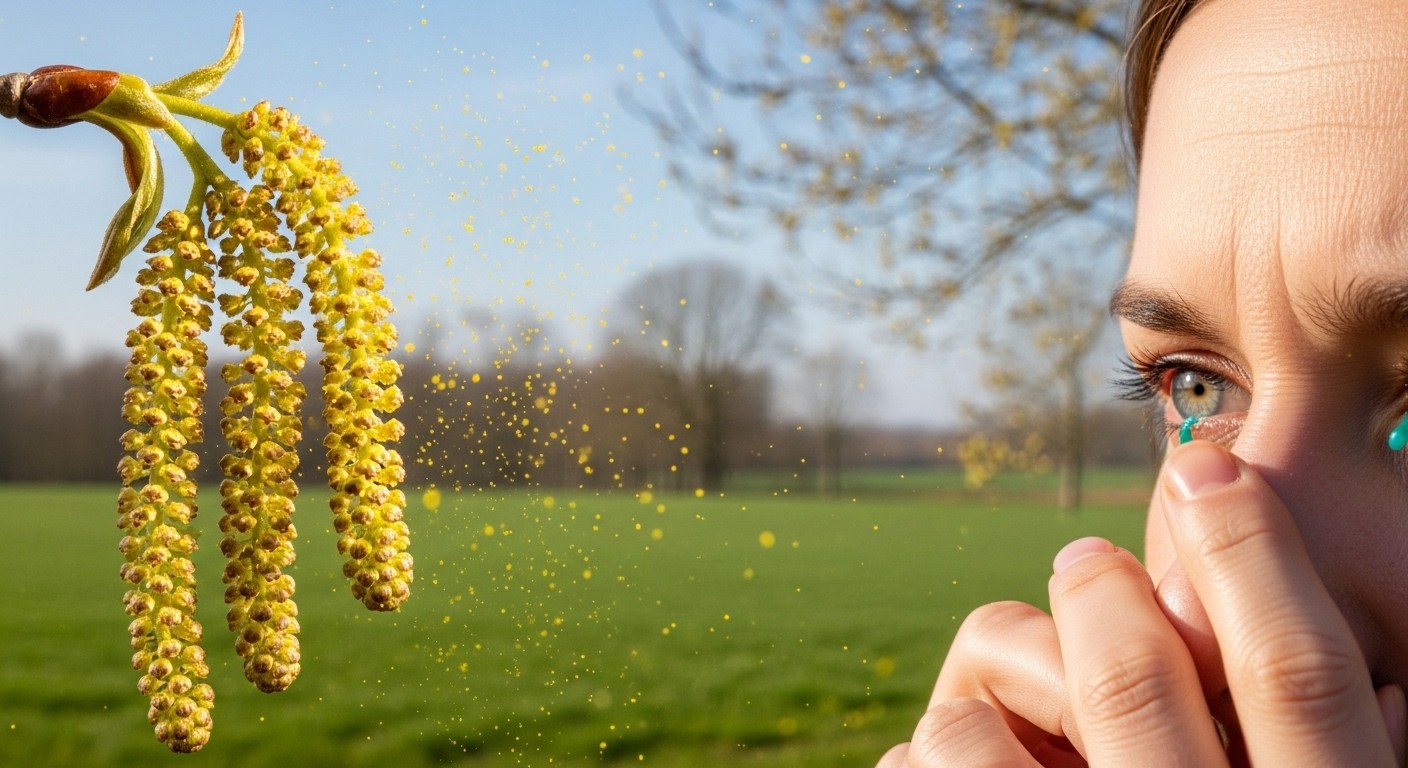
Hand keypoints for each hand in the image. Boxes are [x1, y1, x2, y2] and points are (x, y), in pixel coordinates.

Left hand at [878, 441, 1407, 765]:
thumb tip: (1374, 685)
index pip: (1299, 676)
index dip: (1255, 555)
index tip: (1212, 469)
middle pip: (1135, 679)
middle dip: (1104, 593)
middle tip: (1088, 560)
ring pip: (983, 733)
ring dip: (996, 672)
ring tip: (1016, 661)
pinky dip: (931, 748)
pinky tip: (956, 741)